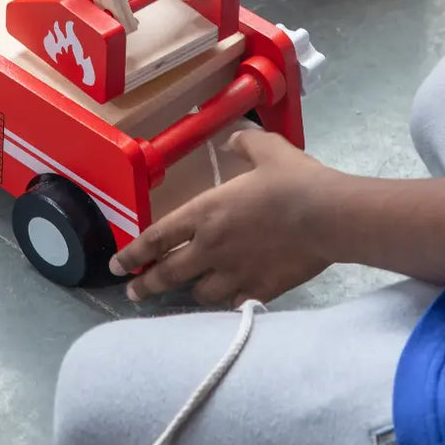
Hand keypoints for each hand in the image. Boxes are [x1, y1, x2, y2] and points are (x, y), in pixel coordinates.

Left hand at [110, 129, 332, 306]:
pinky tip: (228, 300)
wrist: (327, 216)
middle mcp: (211, 247)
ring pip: (199, 293)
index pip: (157, 238)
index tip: (117, 265)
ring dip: (189, 292)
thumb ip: (243, 144)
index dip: (133, 254)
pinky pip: (233, 303)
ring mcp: (235, 273)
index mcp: (205, 213)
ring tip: (186, 292)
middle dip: (146, 285)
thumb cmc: (292, 179)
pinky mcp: (260, 289)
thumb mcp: (266, 149)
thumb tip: (233, 140)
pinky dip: (226, 302)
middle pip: (168, 273)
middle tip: (134, 292)